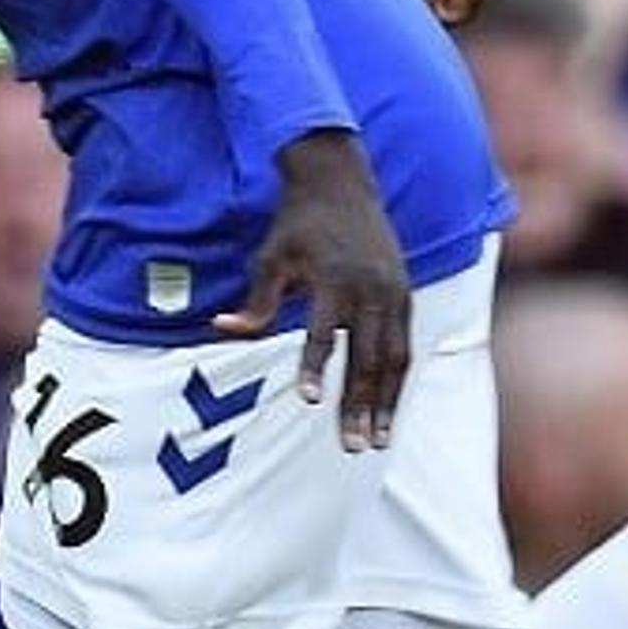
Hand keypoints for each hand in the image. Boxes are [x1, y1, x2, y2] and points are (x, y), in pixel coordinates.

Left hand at [219, 131, 410, 450]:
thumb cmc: (298, 224)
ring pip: (394, 358)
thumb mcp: (270, 258)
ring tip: (377, 441)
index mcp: (333, 280)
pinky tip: (389, 409)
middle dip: (359, 406)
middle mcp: (369, 288)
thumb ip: (255, 302)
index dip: (313, 369)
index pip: (322, 334)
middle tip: (352, 446)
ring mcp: (393, 292)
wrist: (341, 182)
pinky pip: (404, 344)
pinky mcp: (405, 293)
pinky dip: (397, 379)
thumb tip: (222, 328)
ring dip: (386, 403)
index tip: (308, 402)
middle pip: (366, 358)